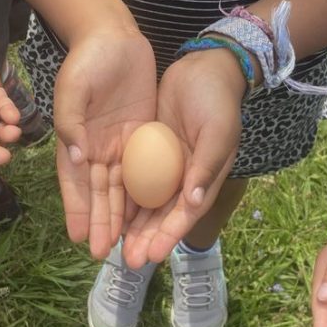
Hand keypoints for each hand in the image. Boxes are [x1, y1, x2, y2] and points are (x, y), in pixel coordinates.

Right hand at [53, 28, 156, 258]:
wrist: (114, 37)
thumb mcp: (73, 88)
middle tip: (105, 255)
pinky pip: (145, 171)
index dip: (77, 211)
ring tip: (127, 246)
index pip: (75, 184)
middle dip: (102, 224)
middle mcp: (96, 150)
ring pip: (123, 190)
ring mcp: (120, 146)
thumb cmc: (87, 60)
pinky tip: (150, 218)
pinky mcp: (142, 137)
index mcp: (75, 141)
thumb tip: (77, 156)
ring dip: (123, 218)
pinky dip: (145, 195)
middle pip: (100, 194)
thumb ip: (72, 122)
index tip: (80, 239)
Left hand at [121, 48, 243, 268]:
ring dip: (132, 224)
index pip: (185, 213)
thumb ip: (205, 167)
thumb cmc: (217, 99)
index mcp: (205, 176)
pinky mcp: (151, 148)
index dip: (168, 236)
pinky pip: (136, 177)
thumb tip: (194, 202)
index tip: (151, 256)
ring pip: (147, 201)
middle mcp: (186, 176)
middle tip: (126, 260)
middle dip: (146, 238)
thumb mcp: (216, 131)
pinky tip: (109, 212)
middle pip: (163, 214)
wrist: (205, 66)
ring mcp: (168, 163)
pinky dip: (124, 196)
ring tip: (114, 246)